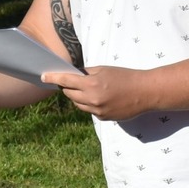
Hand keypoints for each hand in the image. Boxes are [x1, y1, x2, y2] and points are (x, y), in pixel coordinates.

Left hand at [42, 66, 158, 121]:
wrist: (145, 93)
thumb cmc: (126, 77)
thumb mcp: (105, 69)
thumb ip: (87, 73)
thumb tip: (73, 75)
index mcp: (92, 84)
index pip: (66, 81)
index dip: (53, 78)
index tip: (43, 77)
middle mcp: (93, 100)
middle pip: (70, 94)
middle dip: (67, 87)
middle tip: (70, 81)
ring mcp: (98, 111)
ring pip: (78, 104)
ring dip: (78, 96)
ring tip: (88, 89)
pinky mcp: (103, 118)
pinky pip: (89, 110)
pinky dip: (89, 104)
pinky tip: (101, 97)